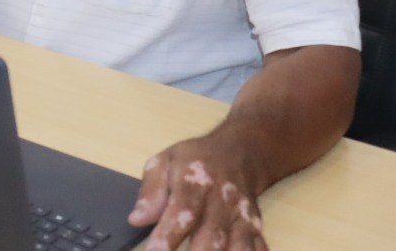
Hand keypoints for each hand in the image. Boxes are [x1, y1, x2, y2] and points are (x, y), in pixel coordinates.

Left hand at [131, 134, 267, 250]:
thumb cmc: (193, 161)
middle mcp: (223, 202)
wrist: (237, 154)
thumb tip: (137, 219)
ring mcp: (243, 217)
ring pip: (238, 246)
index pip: (182, 211)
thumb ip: (150, 192)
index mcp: (196, 182)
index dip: (169, 235)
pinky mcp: (256, 230)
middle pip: (212, 236)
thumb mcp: (164, 163)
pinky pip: (258, 249)